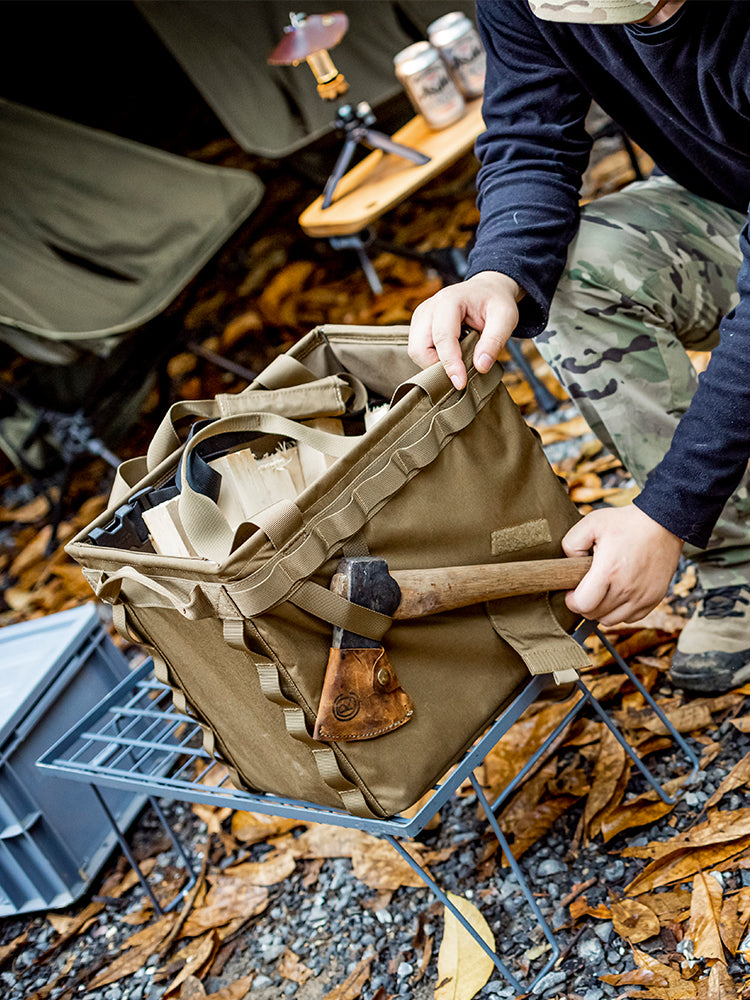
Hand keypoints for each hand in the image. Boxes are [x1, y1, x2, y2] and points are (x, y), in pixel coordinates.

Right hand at [409, 271, 522, 389]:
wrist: (485, 290)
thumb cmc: (495, 302)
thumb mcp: (506, 317)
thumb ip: (495, 341)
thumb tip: (481, 366)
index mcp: (449, 300)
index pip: (443, 338)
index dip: (450, 364)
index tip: (460, 383)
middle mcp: (429, 307)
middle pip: (419, 348)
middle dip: (437, 367)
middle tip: (460, 372)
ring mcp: (420, 316)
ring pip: (415, 352)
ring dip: (434, 364)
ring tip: (458, 360)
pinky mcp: (418, 325)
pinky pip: (418, 350)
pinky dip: (432, 359)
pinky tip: (450, 355)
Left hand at [562, 504, 683, 626]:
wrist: (663, 523)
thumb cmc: (627, 523)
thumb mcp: (591, 523)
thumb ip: (571, 544)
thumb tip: (568, 565)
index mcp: (609, 570)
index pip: (583, 605)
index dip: (572, 601)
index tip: (572, 591)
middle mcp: (627, 588)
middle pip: (594, 615)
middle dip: (584, 605)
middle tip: (585, 590)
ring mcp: (642, 596)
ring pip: (611, 620)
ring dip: (601, 610)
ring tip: (601, 592)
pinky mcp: (654, 598)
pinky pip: (630, 618)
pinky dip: (620, 612)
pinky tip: (618, 595)